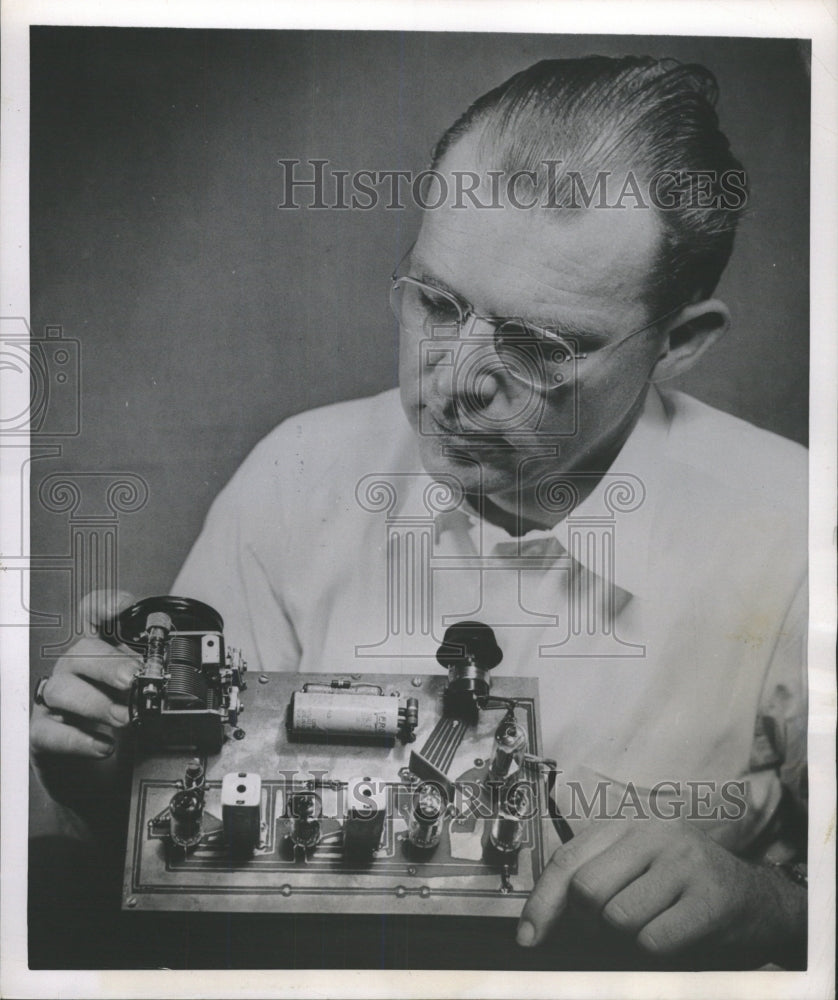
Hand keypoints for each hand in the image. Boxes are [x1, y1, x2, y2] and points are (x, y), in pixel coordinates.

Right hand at [30, 590, 140, 758]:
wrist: (92, 751)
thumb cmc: (115, 709)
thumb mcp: (136, 684)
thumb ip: (149, 673)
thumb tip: (175, 671)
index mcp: (98, 648)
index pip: (92, 614)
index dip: (105, 604)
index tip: (125, 606)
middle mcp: (73, 666)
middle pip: (81, 651)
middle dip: (109, 664)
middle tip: (132, 678)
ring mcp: (55, 697)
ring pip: (63, 690)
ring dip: (96, 704)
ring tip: (124, 717)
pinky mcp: (43, 731)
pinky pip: (51, 731)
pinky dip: (79, 740)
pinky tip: (103, 745)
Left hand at [517, 816, 804, 964]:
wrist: (756, 899)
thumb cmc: (683, 887)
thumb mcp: (636, 869)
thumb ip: (594, 880)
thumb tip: (540, 923)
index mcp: (627, 824)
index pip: (567, 860)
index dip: (542, 902)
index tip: (528, 938)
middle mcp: (654, 832)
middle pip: (588, 890)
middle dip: (591, 923)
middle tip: (612, 931)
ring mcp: (684, 861)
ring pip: (618, 918)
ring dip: (626, 938)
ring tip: (652, 926)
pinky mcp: (709, 896)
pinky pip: (654, 940)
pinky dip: (655, 951)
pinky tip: (675, 936)